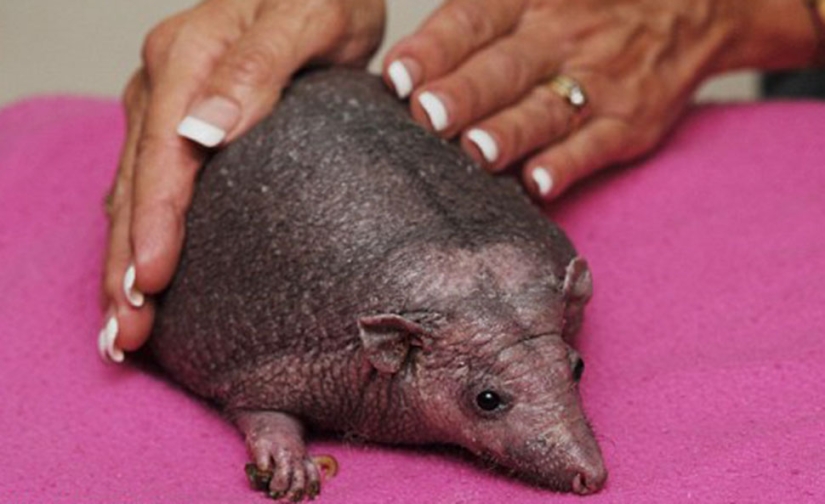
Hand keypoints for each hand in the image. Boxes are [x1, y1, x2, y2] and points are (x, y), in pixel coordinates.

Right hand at [100, 0, 384, 361]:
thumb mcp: (309, 18)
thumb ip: (257, 68)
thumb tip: (202, 131)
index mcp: (189, 56)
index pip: (163, 153)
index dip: (155, 223)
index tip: (152, 284)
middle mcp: (163, 81)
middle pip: (136, 183)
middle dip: (127, 263)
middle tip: (127, 334)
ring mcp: (163, 102)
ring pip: (132, 190)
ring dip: (124, 260)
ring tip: (125, 326)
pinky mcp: (175, 120)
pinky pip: (146, 182)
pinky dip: (140, 232)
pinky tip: (140, 274)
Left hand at [381, 0, 817, 199]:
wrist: (686, 12)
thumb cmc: (582, 10)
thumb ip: (471, 19)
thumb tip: (401, 66)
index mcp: (527, 2)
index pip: (473, 21)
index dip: (434, 48)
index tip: (397, 75)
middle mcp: (560, 39)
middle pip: (504, 69)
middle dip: (465, 93)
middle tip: (429, 114)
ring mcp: (597, 84)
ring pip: (545, 112)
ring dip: (509, 133)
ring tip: (477, 150)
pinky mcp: (628, 124)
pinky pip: (594, 146)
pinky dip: (566, 166)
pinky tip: (539, 184)